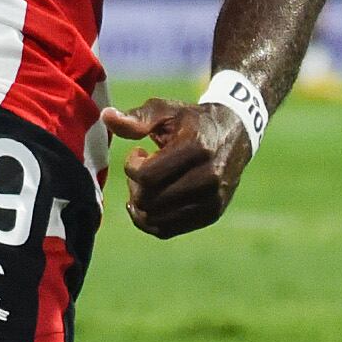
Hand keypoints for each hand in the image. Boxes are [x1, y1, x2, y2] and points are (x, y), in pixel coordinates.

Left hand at [100, 96, 253, 238]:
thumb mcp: (167, 110)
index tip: (138, 153)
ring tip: (147, 184)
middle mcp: (208, 178)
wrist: (234, 135)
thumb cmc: (192, 120)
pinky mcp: (211, 214)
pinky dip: (149, 220)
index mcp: (197, 148)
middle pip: (149, 200)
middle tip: (142, 170)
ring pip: (155, 219)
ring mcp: (212, 199)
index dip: (132, 166)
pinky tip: (147, 202)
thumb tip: (106, 117)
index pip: (148, 176)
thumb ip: (137, 117)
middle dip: (135, 186)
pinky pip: (167, 230)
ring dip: (141, 204)